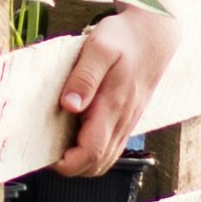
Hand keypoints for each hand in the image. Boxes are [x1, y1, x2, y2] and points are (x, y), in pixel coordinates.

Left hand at [49, 0, 186, 177]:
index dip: (67, 163)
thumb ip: (84, 77)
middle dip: (70, 167)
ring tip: (57, 144)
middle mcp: (122, 120)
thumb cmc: (124, 38)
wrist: (154, 34)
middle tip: (46, 149)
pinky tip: (76, 135)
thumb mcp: (99, 48)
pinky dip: (93, 152)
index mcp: (112, 106)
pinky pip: (111, 148)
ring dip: (81, 161)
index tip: (46, 154)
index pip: (91, 152)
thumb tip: (69, 105)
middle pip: (96, 164)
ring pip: (105, 160)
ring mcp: (127, 122)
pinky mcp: (127, 119)